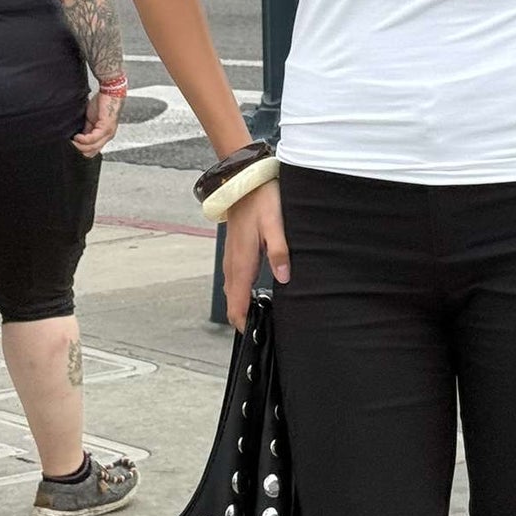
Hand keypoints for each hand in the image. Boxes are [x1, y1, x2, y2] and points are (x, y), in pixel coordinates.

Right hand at [73, 88, 123, 156]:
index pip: (92, 151)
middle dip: (79, 151)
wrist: (110, 92)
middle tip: (69, 147)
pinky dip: (83, 139)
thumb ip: (85, 130)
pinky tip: (77, 137)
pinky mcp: (106, 128)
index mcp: (104, 136)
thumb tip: (77, 139)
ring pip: (92, 147)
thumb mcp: (90, 120)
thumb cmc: (102, 103)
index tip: (71, 148)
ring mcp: (108, 133)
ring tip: (71, 142)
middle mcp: (107, 137)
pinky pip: (93, 138)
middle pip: (91, 152)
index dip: (81, 151)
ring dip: (79, 146)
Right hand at [223, 180, 289, 331]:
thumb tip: (284, 278)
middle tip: (263, 330)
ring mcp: (231, 257)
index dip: (244, 324)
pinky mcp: (234, 250)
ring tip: (260, 316)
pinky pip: (233, 278)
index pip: (236, 304)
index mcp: (242, 262)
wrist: (243, 179)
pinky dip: (240, 291)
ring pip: (232, 290)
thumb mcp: (275, 223)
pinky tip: (253, 290)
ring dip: (241, 305)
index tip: (257, 336)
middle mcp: (232, 263)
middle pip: (232, 302)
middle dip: (244, 318)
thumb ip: (279, 251)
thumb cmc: (260, 199)